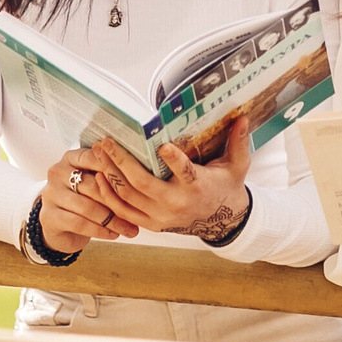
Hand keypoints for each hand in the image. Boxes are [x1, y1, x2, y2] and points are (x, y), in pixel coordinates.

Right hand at [31, 146, 142, 257]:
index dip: (115, 169)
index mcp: (71, 158)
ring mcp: (51, 194)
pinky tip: (113, 234)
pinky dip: (99, 230)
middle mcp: (57, 172)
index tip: (137, 181)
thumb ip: (109, 175)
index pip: (94, 158)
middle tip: (138, 212)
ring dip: (112, 220)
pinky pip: (79, 223)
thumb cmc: (83, 198)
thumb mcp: (94, 182)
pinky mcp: (49, 216)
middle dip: (118, 200)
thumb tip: (143, 175)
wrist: (58, 223)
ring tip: (130, 229)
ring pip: (87, 206)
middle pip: (92, 184)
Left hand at [86, 120, 254, 242]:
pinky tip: (98, 177)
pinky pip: (123, 211)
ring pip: (128, 196)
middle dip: (121, 161)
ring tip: (98, 153)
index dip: (174, 160)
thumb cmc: (226, 188)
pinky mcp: (150, 224)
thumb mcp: (237, 166)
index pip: (185, 173)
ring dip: (110, 174)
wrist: (221, 221)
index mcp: (198, 186)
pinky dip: (108, 195)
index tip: (162, 145)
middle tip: (106, 142)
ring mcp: (160, 216)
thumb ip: (239, 142)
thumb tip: (244, 117)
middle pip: (143, 183)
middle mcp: (176, 203)